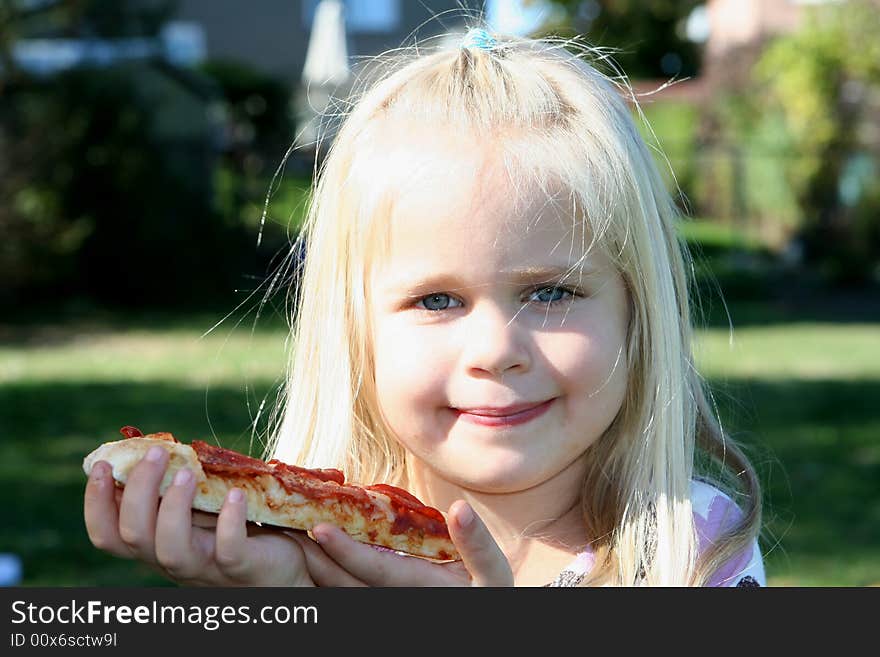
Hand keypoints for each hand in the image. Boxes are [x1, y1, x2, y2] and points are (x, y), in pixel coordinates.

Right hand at [84, 447, 315, 585]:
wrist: (282, 569)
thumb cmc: (234, 533)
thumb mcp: (199, 511)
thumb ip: (174, 491)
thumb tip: (150, 449)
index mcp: (157, 544)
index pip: (109, 535)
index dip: (95, 504)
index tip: (101, 464)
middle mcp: (174, 560)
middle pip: (134, 537)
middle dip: (138, 491)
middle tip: (156, 452)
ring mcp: (207, 567)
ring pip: (171, 550)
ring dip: (173, 507)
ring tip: (185, 472)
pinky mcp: (241, 568)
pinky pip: (229, 551)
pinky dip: (229, 521)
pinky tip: (235, 494)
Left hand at [290, 500, 513, 585]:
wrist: (482, 615)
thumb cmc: (489, 593)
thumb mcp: (492, 573)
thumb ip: (475, 542)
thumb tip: (460, 508)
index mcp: (420, 590)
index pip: (376, 570)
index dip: (346, 551)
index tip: (319, 528)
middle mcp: (395, 603)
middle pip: (344, 585)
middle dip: (315, 557)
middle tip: (285, 526)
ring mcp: (383, 606)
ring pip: (339, 591)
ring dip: (314, 565)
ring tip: (290, 533)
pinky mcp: (380, 602)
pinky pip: (347, 590)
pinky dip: (326, 572)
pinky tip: (311, 551)